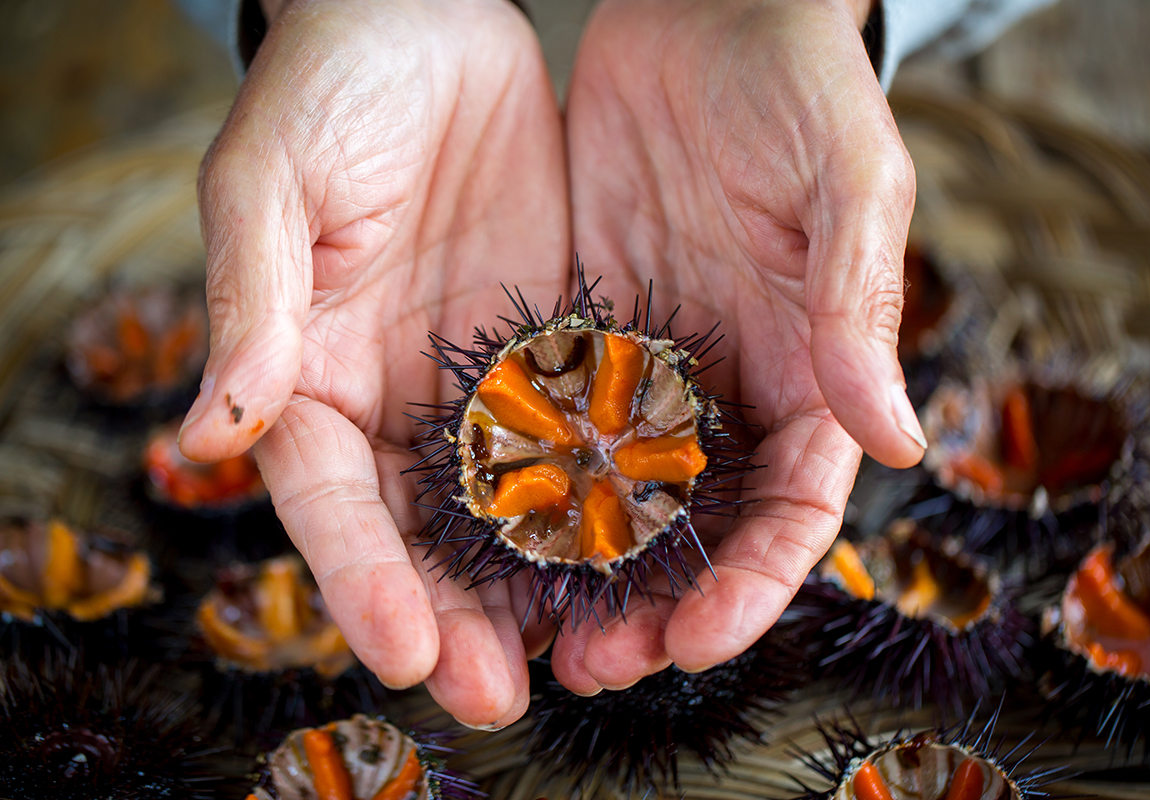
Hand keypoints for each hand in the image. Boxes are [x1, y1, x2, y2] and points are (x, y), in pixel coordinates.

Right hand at [177, 0, 568, 727]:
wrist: (423, 17)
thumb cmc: (326, 84)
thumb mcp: (271, 179)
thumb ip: (253, 299)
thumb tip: (215, 425)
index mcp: (312, 373)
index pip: (329, 500)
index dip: (361, 579)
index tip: (405, 652)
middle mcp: (398, 397)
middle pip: (423, 532)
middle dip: (459, 615)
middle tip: (500, 691)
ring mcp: (482, 378)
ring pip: (512, 504)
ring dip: (543, 583)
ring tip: (592, 653)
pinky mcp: (555, 343)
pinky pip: (585, 432)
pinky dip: (609, 496)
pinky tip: (647, 549)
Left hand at [553, 0, 921, 692]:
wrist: (706, 8)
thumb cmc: (798, 82)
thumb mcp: (844, 182)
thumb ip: (856, 307)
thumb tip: (896, 440)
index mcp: (812, 369)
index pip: (793, 506)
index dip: (753, 583)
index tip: (694, 640)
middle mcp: (731, 385)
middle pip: (698, 529)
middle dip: (652, 605)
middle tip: (592, 667)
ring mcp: (652, 364)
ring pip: (618, 494)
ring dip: (579, 568)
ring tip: (527, 631)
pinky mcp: (583, 328)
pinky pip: (552, 418)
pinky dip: (526, 481)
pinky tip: (482, 526)